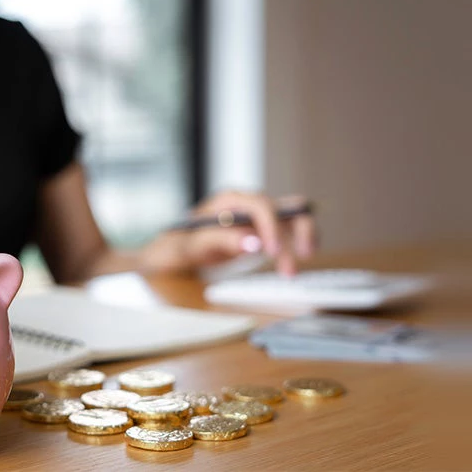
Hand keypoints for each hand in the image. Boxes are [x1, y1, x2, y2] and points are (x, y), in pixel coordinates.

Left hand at [142, 191, 316, 275]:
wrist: (166, 257)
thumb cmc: (174, 247)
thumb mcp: (189, 245)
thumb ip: (220, 240)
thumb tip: (254, 241)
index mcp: (229, 200)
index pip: (261, 205)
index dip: (271, 226)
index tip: (272, 250)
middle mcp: (246, 206)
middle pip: (286, 208)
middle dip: (300, 229)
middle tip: (305, 254)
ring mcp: (255, 221)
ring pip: (291, 224)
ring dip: (299, 243)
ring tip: (291, 272)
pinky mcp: (259, 236)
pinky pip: (285, 237)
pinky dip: (293, 249)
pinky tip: (290, 266)